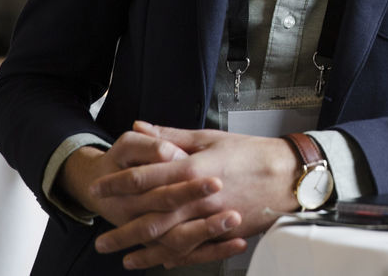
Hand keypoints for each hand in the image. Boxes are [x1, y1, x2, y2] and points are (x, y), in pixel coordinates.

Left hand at [89, 122, 296, 268]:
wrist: (288, 174)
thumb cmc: (251, 153)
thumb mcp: (209, 137)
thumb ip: (171, 136)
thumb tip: (140, 127)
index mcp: (192, 168)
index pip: (144, 177)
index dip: (117, 184)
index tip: (99, 188)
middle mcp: (197, 196)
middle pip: (149, 215)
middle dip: (120, 226)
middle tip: (99, 235)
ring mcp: (210, 217)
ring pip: (167, 238)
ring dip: (140, 249)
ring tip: (119, 256)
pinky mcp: (223, 232)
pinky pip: (192, 249)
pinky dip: (172, 257)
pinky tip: (156, 261)